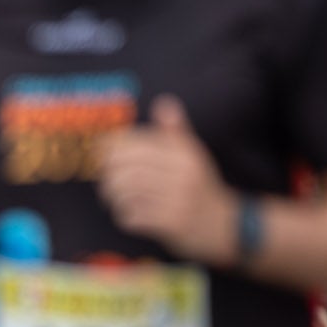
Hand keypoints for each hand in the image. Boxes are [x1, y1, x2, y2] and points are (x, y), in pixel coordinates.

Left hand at [98, 96, 238, 264]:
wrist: (224, 225)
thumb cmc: (201, 187)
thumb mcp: (194, 155)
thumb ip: (175, 131)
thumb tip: (163, 101)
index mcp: (184, 154)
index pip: (136, 144)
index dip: (111, 148)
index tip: (102, 154)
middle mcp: (181, 174)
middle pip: (126, 169)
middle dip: (108, 176)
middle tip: (105, 181)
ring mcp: (176, 200)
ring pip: (126, 193)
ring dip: (113, 198)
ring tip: (113, 199)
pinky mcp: (170, 224)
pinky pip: (132, 217)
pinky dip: (124, 216)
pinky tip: (129, 215)